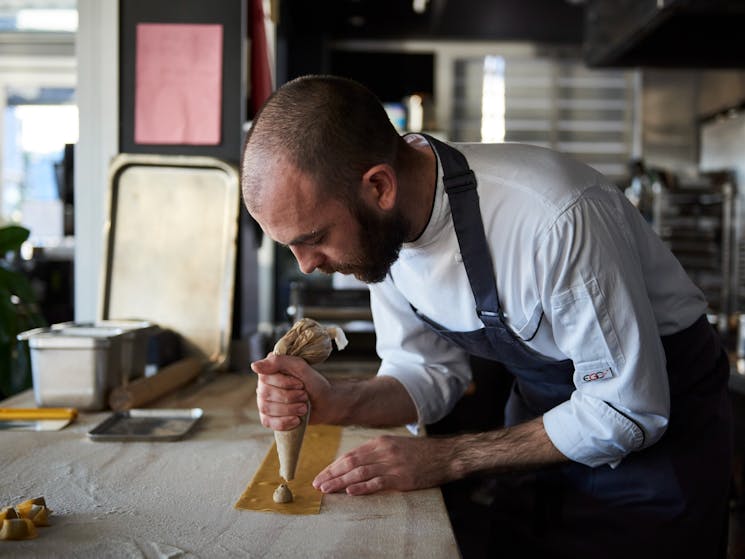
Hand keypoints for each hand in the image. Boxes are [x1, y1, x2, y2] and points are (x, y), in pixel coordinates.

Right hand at [251, 353, 331, 429]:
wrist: (325, 403)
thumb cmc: (313, 383)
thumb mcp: (301, 367)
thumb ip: (279, 361)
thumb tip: (254, 366)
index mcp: (269, 371)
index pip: (265, 378)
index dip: (284, 383)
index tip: (300, 384)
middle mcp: (263, 386)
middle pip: (266, 394)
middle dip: (289, 397)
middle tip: (304, 396)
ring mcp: (264, 403)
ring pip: (266, 408)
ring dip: (289, 409)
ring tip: (304, 407)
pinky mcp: (269, 418)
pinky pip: (267, 422)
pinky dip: (284, 422)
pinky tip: (296, 420)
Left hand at [313, 435, 454, 494]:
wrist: (444, 455)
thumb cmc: (418, 453)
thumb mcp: (394, 446)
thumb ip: (375, 453)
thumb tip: (353, 464)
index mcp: (380, 443)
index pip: (350, 455)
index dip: (334, 466)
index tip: (322, 475)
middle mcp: (383, 451)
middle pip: (351, 463)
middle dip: (332, 474)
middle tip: (318, 484)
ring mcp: (392, 464)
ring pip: (360, 472)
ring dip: (341, 482)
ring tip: (328, 489)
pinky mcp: (402, 477)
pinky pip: (378, 483)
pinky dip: (362, 487)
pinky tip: (350, 491)